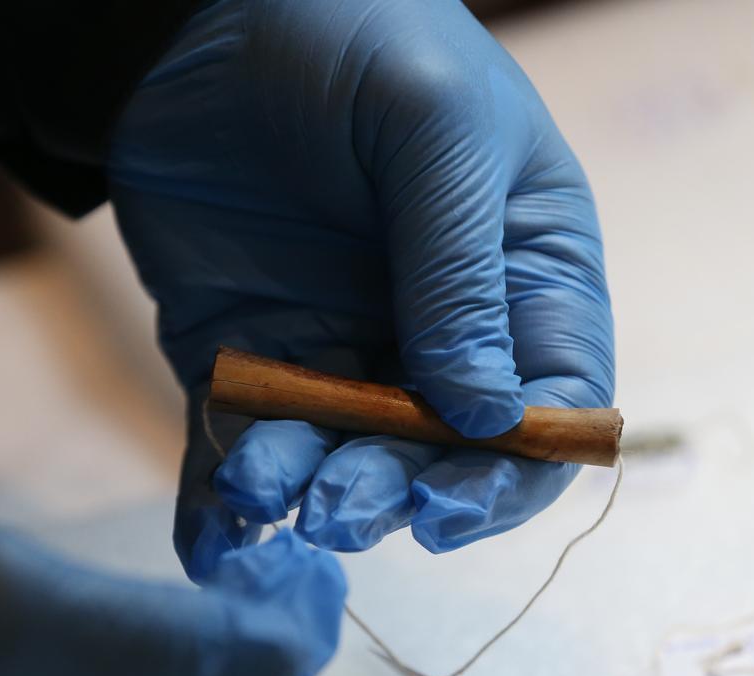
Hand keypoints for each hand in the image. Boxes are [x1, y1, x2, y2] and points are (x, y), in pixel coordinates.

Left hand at [108, 0, 614, 579]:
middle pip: (441, 454)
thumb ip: (461, 272)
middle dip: (394, 493)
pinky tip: (209, 544)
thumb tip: (484, 416)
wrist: (202, 14)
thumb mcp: (433, 130)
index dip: (512, 472)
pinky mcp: (247, 354)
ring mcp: (341, 347)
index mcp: (525, 277)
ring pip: (339, 459)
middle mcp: (441, 331)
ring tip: (264, 490)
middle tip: (340, 508)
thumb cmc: (357, 37)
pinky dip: (222, 504)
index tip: (449, 505)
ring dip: (305, 496)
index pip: (551, 407)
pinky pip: (241, 444)